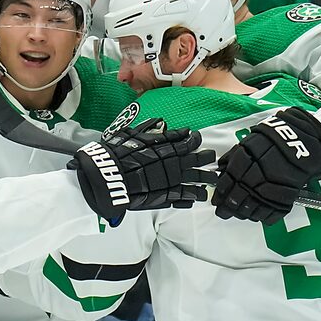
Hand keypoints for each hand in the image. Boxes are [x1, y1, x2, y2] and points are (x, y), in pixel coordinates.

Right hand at [69, 117, 217, 225]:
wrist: (109, 176)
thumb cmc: (117, 154)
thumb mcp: (131, 134)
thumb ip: (149, 129)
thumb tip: (160, 122)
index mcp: (166, 146)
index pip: (188, 141)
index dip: (195, 139)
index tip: (197, 139)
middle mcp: (173, 163)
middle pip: (197, 159)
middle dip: (206, 158)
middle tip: (212, 159)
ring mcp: (171, 181)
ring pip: (195, 180)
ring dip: (205, 180)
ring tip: (211, 183)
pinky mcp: (166, 197)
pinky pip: (184, 197)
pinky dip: (191, 197)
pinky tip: (197, 198)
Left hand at [212, 107, 320, 224]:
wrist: (305, 140)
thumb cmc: (274, 140)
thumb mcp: (251, 141)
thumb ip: (235, 155)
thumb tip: (220, 170)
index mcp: (248, 156)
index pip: (228, 180)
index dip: (221, 192)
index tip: (217, 200)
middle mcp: (259, 171)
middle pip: (239, 195)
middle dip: (229, 207)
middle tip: (223, 212)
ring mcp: (274, 184)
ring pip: (254, 205)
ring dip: (244, 212)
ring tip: (239, 214)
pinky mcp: (288, 194)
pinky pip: (273, 210)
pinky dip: (263, 216)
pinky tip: (257, 216)